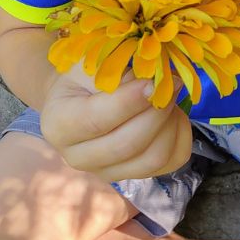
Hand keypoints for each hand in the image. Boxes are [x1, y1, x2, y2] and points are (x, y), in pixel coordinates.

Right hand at [39, 64, 191, 182]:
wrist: (78, 100)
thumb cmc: (82, 77)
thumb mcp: (88, 64)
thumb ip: (114, 72)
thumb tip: (154, 82)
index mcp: (59, 125)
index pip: (97, 120)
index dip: (129, 101)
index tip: (152, 82)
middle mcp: (78, 157)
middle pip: (128, 145)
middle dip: (157, 113)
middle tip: (171, 85)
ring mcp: (108, 172)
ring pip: (153, 159)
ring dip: (171, 125)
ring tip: (171, 98)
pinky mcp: (135, 175)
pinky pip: (172, 161)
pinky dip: (181, 135)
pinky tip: (174, 115)